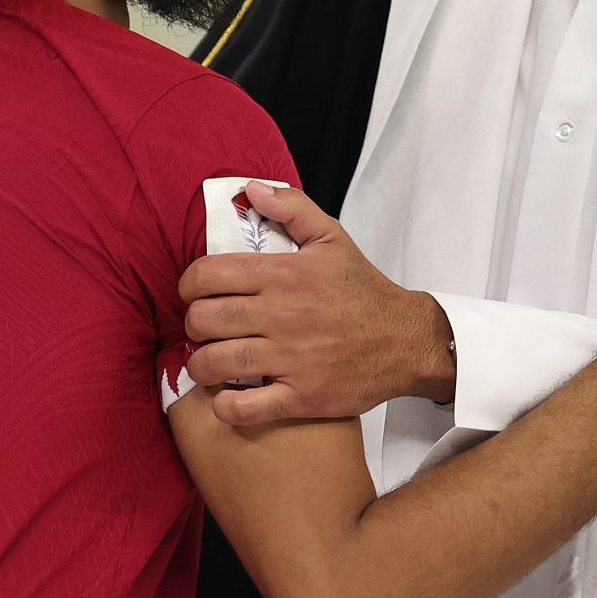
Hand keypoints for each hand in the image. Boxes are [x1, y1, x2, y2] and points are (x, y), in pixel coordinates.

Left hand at [181, 181, 454, 424]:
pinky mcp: (301, 396)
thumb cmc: (363, 290)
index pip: (207, 275)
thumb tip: (251, 189)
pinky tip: (226, 396)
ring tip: (208, 362)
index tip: (195, 293)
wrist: (407, 341)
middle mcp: (283, 315)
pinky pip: (244, 408)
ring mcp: (291, 359)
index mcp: (285, 274)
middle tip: (203, 328)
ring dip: (200, 365)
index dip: (188, 284)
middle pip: (204, 319)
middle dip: (193, 324)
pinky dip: (224, 406)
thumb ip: (291, 207)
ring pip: (215, 363)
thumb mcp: (333, 238)